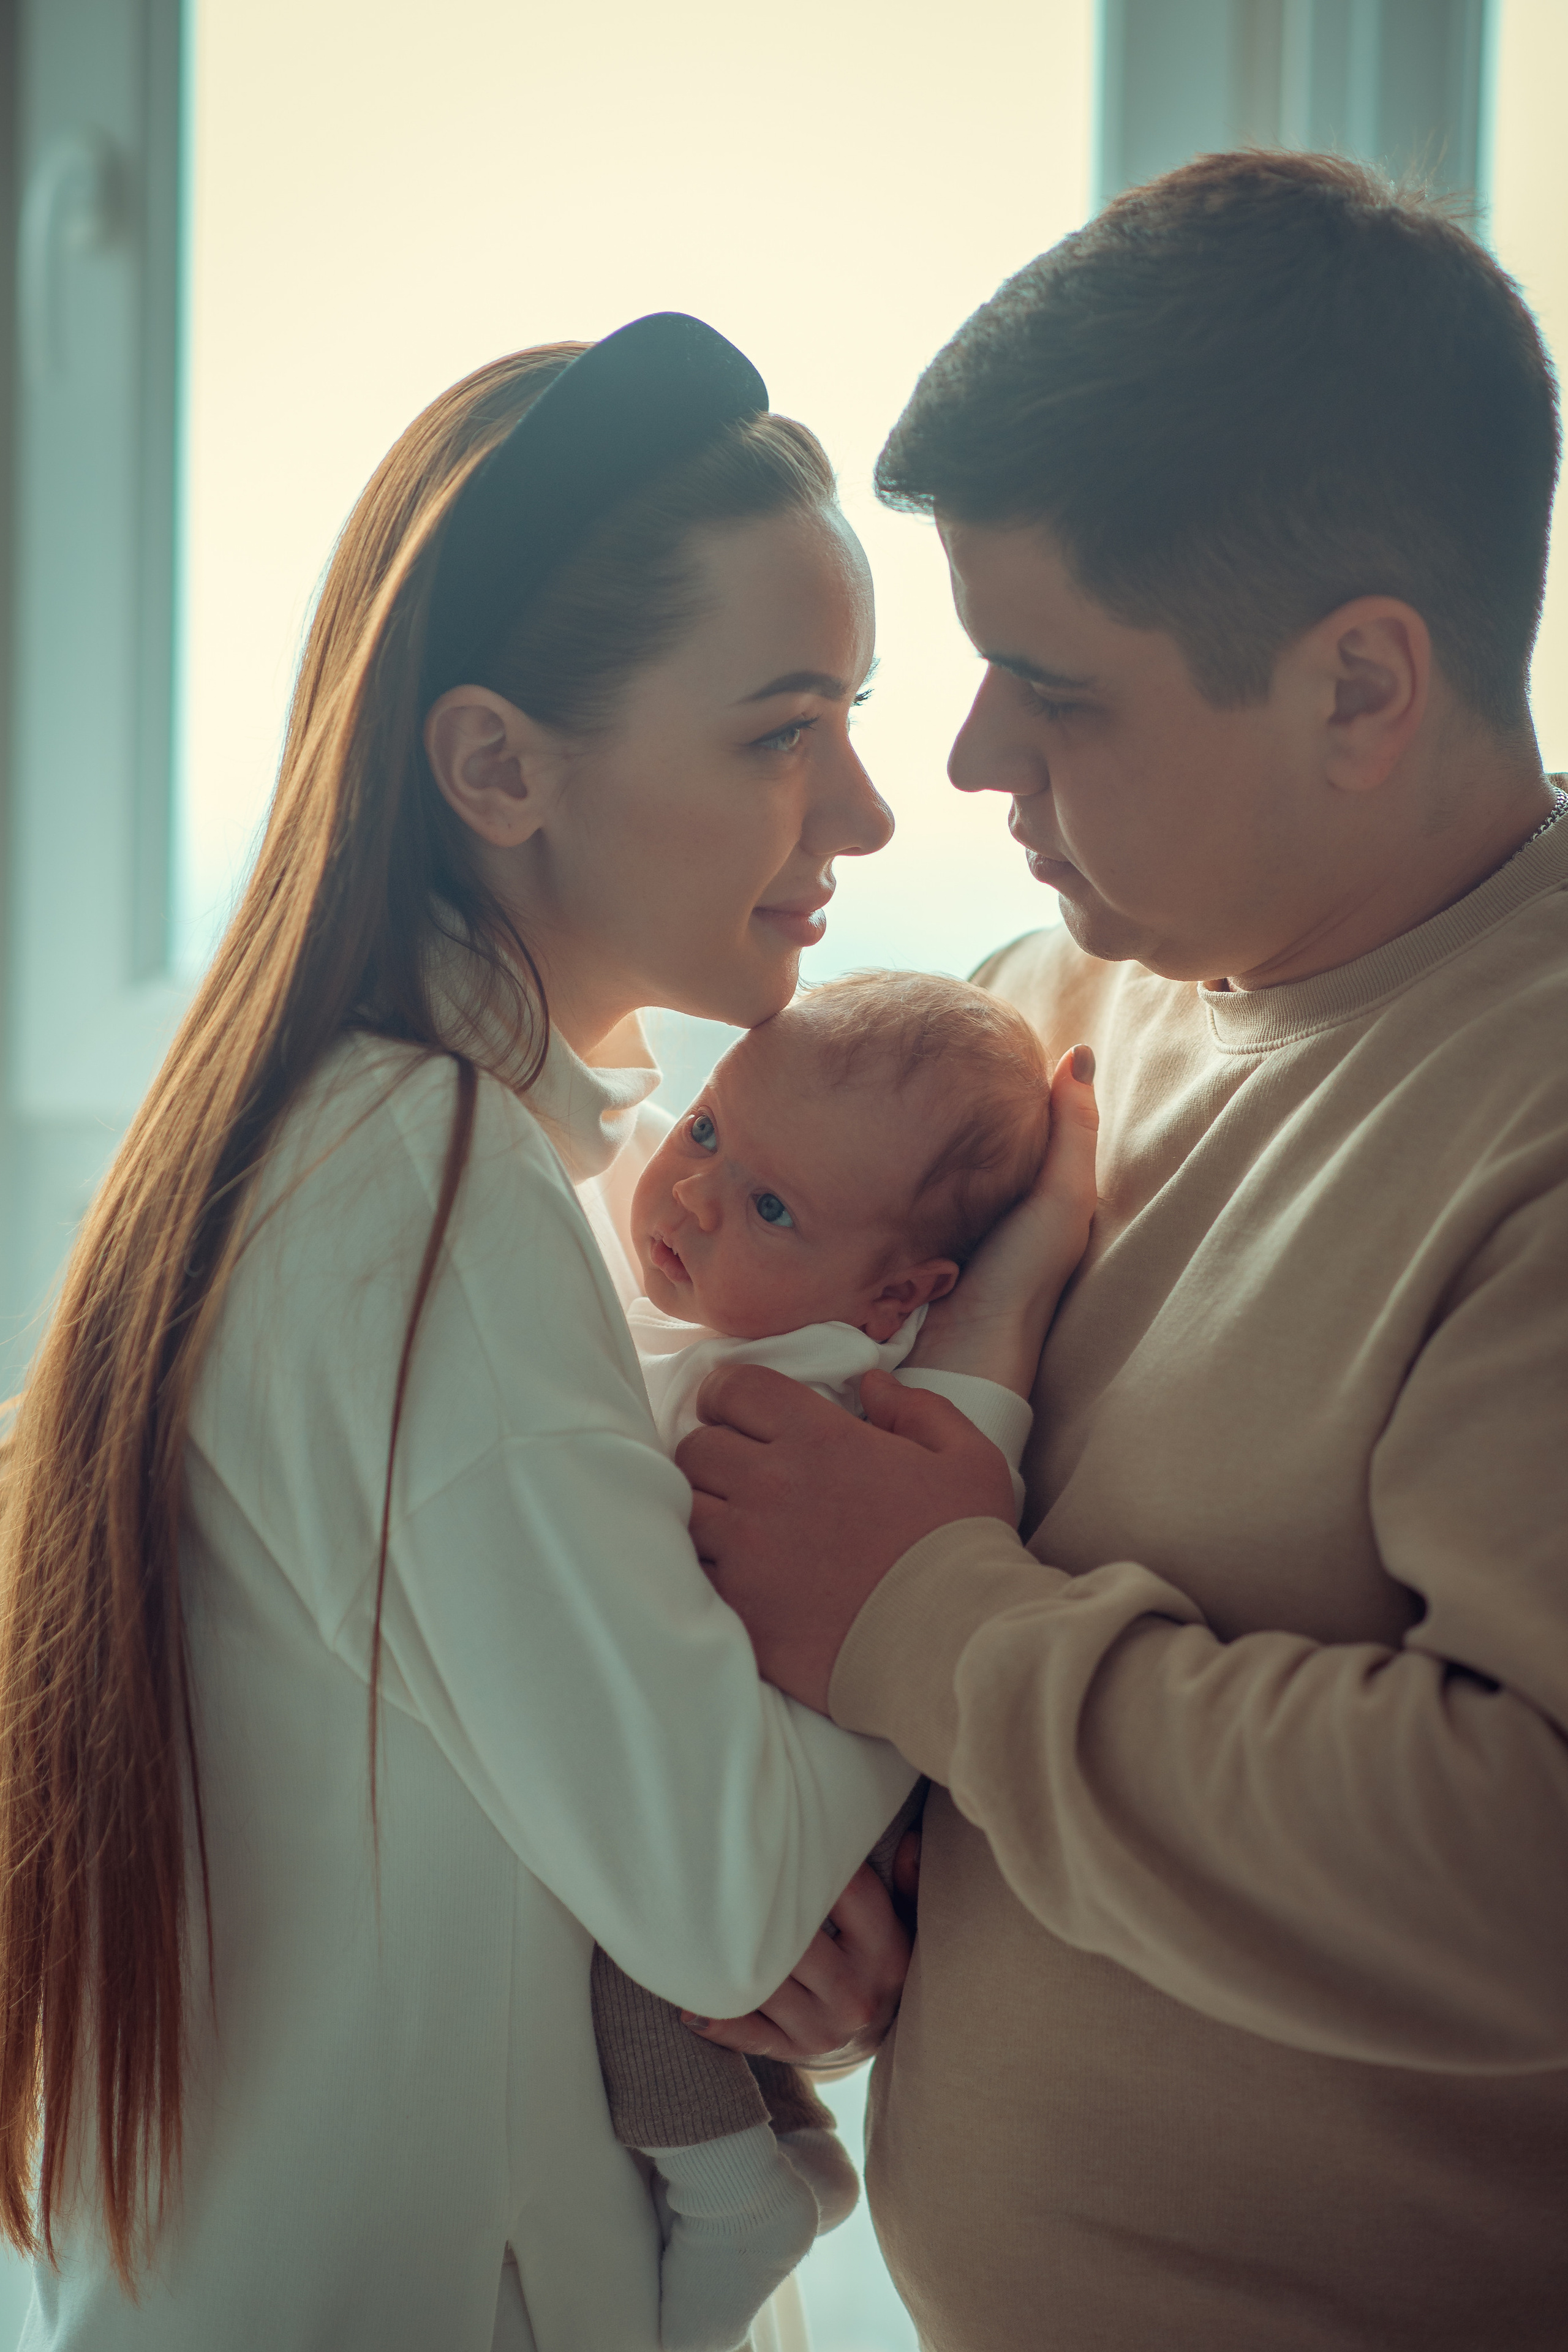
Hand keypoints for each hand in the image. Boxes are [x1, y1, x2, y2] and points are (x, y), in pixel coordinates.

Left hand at [679, 1862, 909, 2066]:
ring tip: (692, 1923)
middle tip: (717, 1869)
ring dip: (728, 1957)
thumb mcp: (908, 1921)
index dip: (812, 1862)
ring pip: (766, 1984)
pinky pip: (748, 2033)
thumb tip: (911, 1841)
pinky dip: (718, 2019)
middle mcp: (856, 1994)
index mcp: (886, 1951)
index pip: (847, 1896)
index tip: (778, 1832)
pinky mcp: (793, 2050)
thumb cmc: (883, 1958)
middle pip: (796, 1941)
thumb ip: (910, 1882)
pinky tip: (689, 2002)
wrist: (882, 2035)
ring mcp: (823, 2028)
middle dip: (759, 1908)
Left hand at [680, 1365, 1013, 1710]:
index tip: (733, 1412)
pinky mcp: (740, 1609)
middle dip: (713, 1453)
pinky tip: (738, 1574)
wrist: (954, 1646)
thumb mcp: (968, 1460)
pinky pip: (693, 1573)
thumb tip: (872, 1384)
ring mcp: (748, 1551)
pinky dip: (707, 1567)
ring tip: (732, 1524)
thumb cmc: (964, 1549)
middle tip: (738, 1473)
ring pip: (686, 1509)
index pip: (735, 1388)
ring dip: (704, 1510)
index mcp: (820, 1440)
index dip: (727, 1393)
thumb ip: (918, 1410)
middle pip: (697, 1449)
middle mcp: (771, 1486)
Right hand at [907, 1045, 1098, 1395]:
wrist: (960, 1351)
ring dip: (917, 1131)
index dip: (1013, 1081)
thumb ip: (1072, 1131)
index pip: (1029, 1121)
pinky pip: (903, 1186)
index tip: (984, 1031)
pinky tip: (873, 1135)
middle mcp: (997, 1204)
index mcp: (1040, 1195)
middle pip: (977, 1136)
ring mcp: (951, 1221)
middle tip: (923, 1046)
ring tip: (889, 1075)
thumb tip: (1079, 1051)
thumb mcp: (1062, 1198)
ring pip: (936, 1159)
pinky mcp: (910, 1235)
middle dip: (954, 1100)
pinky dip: (894, 1165)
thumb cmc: (1023, 1277)